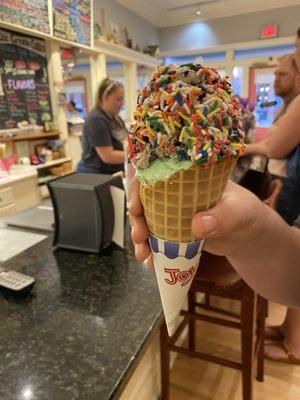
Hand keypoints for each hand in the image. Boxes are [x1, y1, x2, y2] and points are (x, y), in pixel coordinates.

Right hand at [129, 177, 265, 264]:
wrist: (248, 234)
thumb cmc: (246, 213)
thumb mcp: (239, 212)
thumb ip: (222, 217)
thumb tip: (198, 225)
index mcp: (187, 177)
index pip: (156, 175)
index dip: (139, 188)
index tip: (135, 207)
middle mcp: (176, 193)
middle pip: (145, 201)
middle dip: (136, 219)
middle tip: (139, 236)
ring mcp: (173, 214)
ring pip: (148, 222)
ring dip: (141, 238)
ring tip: (143, 255)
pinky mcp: (175, 232)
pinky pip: (158, 240)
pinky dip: (152, 251)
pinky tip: (150, 263)